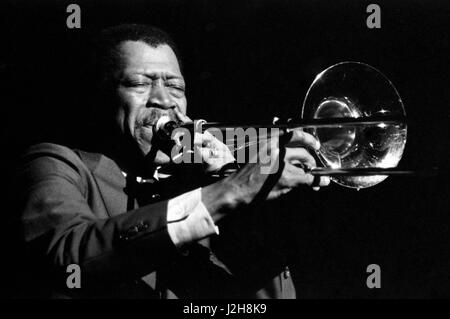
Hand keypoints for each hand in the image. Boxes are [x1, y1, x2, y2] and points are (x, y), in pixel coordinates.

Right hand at [201, 129, 329, 221]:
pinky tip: (321, 183)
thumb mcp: (256, 152)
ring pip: (306, 163)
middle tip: (313, 163)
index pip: (294, 132)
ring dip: (312, 170)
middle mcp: (277, 149)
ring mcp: (282, 163)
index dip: (307, 138)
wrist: (237, 188)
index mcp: (269, 141)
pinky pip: (308, 178)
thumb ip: (271, 145)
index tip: (314, 143)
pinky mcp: (286, 178)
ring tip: (314, 176)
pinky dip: (316, 181)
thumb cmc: (244, 173)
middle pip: (303, 149)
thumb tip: (286, 139)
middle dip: (311, 157)